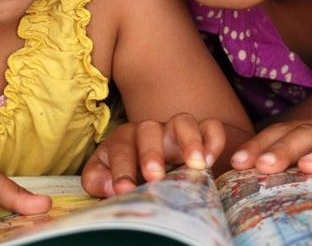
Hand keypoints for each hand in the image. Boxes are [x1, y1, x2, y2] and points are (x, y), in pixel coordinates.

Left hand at [80, 113, 228, 196]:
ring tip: (196, 165)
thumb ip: (97, 179)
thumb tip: (111, 185)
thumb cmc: (122, 173)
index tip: (124, 189)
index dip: (121, 169)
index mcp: (123, 138)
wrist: (145, 168)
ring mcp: (176, 130)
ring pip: (183, 121)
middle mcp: (150, 130)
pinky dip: (214, 140)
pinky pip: (211, 127)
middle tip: (155, 176)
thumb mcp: (101, 176)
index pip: (121, 149)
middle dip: (152, 153)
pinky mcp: (199, 135)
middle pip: (149, 129)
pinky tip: (211, 161)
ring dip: (190, 141)